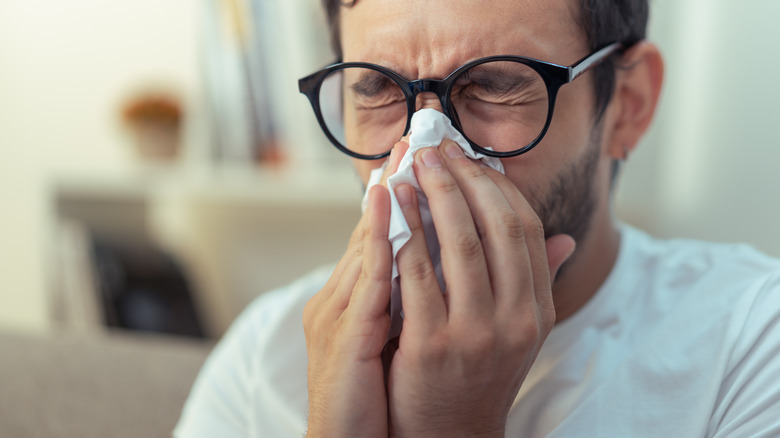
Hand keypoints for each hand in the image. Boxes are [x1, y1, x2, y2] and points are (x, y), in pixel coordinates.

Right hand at [302, 146, 405, 437]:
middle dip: (399, 182)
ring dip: (388, 196)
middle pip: (371, 227)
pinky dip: (376, 236)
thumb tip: (442, 261)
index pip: (381, 235)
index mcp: (356, 298)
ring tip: (408, 156)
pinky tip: (391, 204)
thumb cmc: (380, 391)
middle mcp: (342, 298)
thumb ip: (413, 295)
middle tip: (420, 141)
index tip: (427, 160)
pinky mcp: (341, 335)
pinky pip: (365, 278)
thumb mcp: (396, 336)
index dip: (404, 196)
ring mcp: (337, 314)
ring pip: (366, 242)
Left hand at [386, 141, 574, 437]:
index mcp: (536, 309)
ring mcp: (475, 332)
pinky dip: (405, 233)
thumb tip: (565, 240)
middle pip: (495, 225)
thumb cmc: (476, 373)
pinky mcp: (433, 345)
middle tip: (435, 149)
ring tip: (412, 167)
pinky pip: (418, 273)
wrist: (448, 435)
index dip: (496, 186)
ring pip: (458, 242)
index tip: (468, 158)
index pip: (525, 228)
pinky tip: (392, 209)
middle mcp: (515, 318)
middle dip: (463, 179)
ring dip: (433, 195)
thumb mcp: (516, 332)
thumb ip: (533, 282)